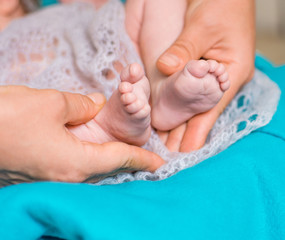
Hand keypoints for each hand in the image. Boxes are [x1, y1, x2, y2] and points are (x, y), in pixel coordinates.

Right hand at [0, 86, 163, 184]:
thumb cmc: (8, 116)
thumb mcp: (54, 103)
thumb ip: (82, 106)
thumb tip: (95, 106)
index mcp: (76, 162)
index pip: (120, 158)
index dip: (142, 158)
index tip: (160, 163)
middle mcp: (67, 176)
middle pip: (107, 166)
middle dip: (127, 157)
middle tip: (145, 154)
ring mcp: (51, 177)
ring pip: (90, 166)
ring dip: (107, 156)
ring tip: (123, 148)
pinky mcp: (39, 172)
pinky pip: (73, 165)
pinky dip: (88, 155)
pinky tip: (92, 148)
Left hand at [156, 0, 254, 151]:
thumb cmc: (222, 5)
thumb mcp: (202, 26)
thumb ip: (184, 49)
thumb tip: (165, 67)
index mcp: (232, 73)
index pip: (212, 110)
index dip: (198, 131)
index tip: (186, 151)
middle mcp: (224, 80)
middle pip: (203, 112)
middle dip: (187, 132)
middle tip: (170, 153)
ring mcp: (215, 76)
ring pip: (197, 105)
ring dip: (183, 123)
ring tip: (168, 142)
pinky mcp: (204, 70)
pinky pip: (192, 93)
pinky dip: (182, 107)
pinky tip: (172, 117)